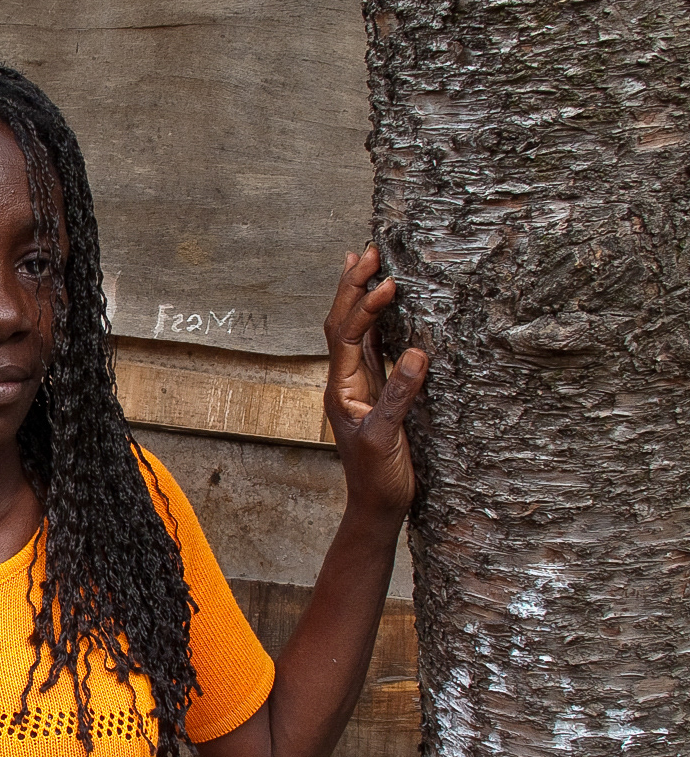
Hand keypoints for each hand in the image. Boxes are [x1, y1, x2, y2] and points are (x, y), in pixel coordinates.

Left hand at [323, 245, 427, 523]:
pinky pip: (373, 347)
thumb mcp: (386, 437)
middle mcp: (345, 381)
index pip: (347, 336)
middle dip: (353, 286)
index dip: (365, 307)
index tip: (388, 283)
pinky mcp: (376, 391)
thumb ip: (399, 396)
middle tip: (368, 251)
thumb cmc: (378, 478)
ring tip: (366, 263)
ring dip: (359, 296)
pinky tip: (383, 305)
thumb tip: (416, 352)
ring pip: (355, 331)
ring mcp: (360, 385)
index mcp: (341, 389)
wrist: (377, 506)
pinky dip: (375, 321)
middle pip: (342, 324)